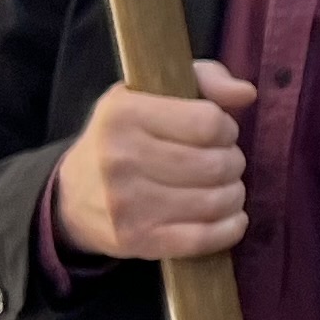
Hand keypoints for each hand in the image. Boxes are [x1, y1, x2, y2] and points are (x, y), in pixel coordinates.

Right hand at [52, 63, 257, 259]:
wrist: (72, 197)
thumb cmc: (125, 137)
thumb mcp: (152, 92)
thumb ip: (205, 79)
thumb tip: (247, 93)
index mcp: (124, 114)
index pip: (209, 123)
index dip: (226, 128)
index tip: (217, 133)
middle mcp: (121, 158)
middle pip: (217, 164)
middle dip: (233, 163)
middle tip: (223, 163)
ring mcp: (127, 204)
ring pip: (216, 201)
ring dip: (233, 195)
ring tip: (224, 188)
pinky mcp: (137, 240)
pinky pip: (203, 239)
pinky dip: (230, 229)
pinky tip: (231, 218)